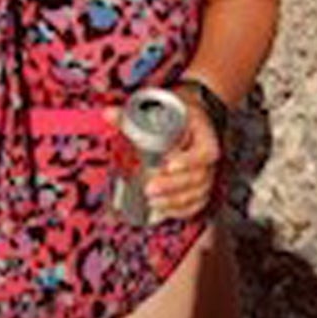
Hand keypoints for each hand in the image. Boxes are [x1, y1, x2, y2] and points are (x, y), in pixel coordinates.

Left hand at [144, 96, 221, 220]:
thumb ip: (133, 113)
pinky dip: (183, 209)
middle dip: (172, 186)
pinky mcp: (203, 185)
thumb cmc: (176, 111)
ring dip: (175, 200)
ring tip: (152, 202)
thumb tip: (108, 113)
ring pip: (198, 192)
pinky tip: (165, 211)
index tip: (168, 164)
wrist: (193, 115)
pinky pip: (198, 202)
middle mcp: (208, 155)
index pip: (205, 150)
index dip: (190, 160)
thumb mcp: (161, 106)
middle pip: (198, 176)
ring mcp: (208, 172)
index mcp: (204, 132)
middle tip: (149, 188)